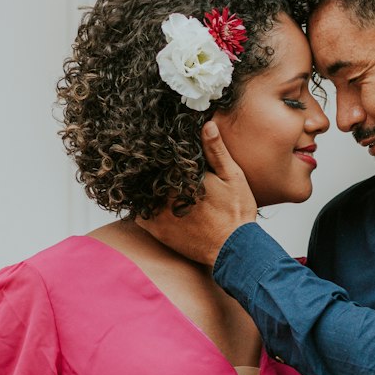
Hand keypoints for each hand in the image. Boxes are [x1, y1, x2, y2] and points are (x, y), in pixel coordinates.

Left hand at [137, 122, 256, 266]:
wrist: (234, 249)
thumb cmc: (236, 212)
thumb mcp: (232, 176)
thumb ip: (216, 151)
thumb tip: (206, 124)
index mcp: (183, 176)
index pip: (159, 157)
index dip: (155, 151)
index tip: (151, 144)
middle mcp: (167, 194)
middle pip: (147, 175)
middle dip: (146, 168)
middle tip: (140, 159)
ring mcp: (160, 213)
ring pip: (139, 194)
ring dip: (140, 187)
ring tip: (139, 179)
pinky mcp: (158, 231)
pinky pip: (138, 214)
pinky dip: (139, 206)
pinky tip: (143, 201)